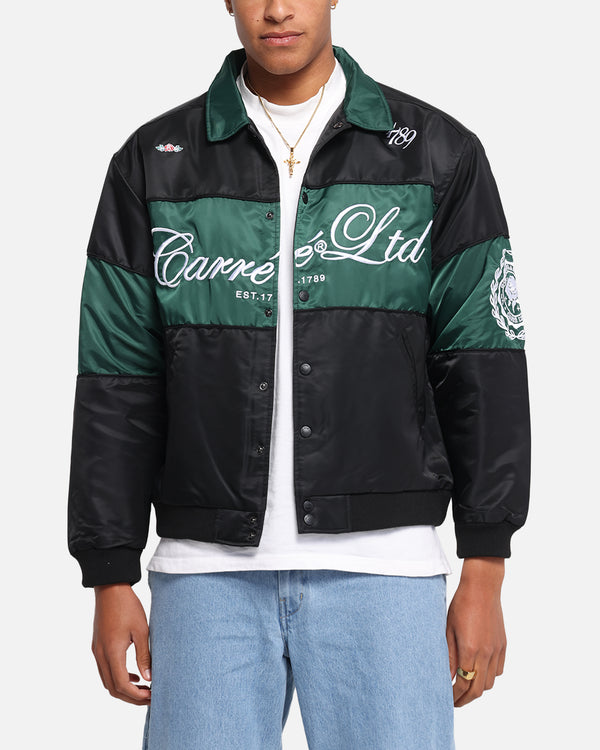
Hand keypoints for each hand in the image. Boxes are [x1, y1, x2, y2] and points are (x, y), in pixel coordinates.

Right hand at [92, 583, 151, 705]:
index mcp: (112, 651)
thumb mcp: (141, 630)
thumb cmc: (127, 606)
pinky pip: (105, 670)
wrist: (110, 588)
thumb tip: (149, 677)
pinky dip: (118, 678)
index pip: (122, 685)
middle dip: (131, 697)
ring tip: (144, 688)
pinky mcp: (97, 646)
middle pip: (113, 688)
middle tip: (150, 697)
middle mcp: (100, 655)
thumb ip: (144, 655)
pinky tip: (133, 675)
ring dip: (124, 689)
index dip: (136, 695)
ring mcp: (96, 651)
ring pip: (107, 681)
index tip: (152, 695)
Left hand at [446, 557, 506, 706]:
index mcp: (470, 649)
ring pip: (490, 682)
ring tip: (465, 688)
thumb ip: (448, 655)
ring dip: (477, 689)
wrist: (483, 587)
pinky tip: (479, 673)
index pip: (463, 683)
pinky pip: (498, 670)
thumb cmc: (462, 604)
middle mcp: (486, 653)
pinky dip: (489, 677)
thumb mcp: (448, 629)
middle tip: (454, 702)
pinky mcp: (503, 645)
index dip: (454, 695)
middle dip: (465, 699)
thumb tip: (445, 676)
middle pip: (478, 689)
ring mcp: (497, 650)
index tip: (446, 699)